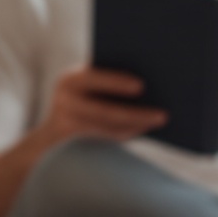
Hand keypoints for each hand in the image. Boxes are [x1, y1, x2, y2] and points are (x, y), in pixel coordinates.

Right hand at [41, 65, 167, 145]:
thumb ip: (106, 77)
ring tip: (161, 119)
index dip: (116, 82)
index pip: (93, 79)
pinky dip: (129, 132)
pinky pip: (108, 138)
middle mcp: (65, 101)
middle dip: (136, 113)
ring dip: (137, 124)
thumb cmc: (82, 96)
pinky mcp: (78, 144)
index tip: (141, 86)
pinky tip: (147, 127)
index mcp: (70, 79)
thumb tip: (148, 72)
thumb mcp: (88, 83)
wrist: (54, 133)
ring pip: (109, 128)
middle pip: (104, 111)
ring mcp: (68, 126)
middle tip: (163, 114)